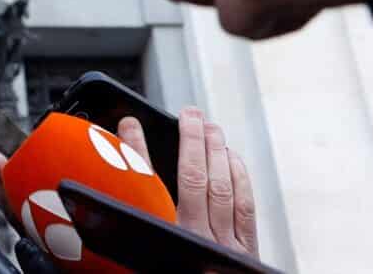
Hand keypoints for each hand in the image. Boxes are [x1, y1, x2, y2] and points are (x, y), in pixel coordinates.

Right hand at [120, 108, 256, 256]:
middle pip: (192, 178)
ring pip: (221, 187)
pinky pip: (244, 206)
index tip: (130, 124)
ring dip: (217, 152)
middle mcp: (195, 240)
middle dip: (191, 139)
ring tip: (211, 128)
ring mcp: (224, 245)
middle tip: (189, 113)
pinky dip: (239, 176)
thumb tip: (127, 177)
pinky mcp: (246, 251)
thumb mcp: (147, 260)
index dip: (136, 149)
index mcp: (164, 238)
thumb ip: (141, 219)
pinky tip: (232, 159)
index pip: (145, 185)